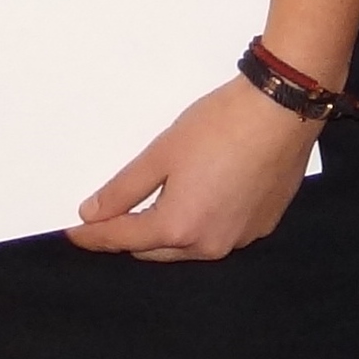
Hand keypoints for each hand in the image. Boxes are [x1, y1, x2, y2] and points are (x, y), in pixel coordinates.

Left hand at [67, 77, 320, 260]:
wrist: (283, 109)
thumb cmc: (222, 125)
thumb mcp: (161, 152)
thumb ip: (123, 188)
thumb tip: (94, 213)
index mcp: (179, 227)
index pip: (122, 239)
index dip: (94, 235)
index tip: (74, 232)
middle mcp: (210, 245)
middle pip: (155, 250)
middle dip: (132, 235)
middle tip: (113, 215)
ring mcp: (240, 238)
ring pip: (190, 245)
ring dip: (170, 231)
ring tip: (163, 200)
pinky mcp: (263, 225)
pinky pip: (220, 233)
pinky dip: (204, 221)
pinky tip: (205, 194)